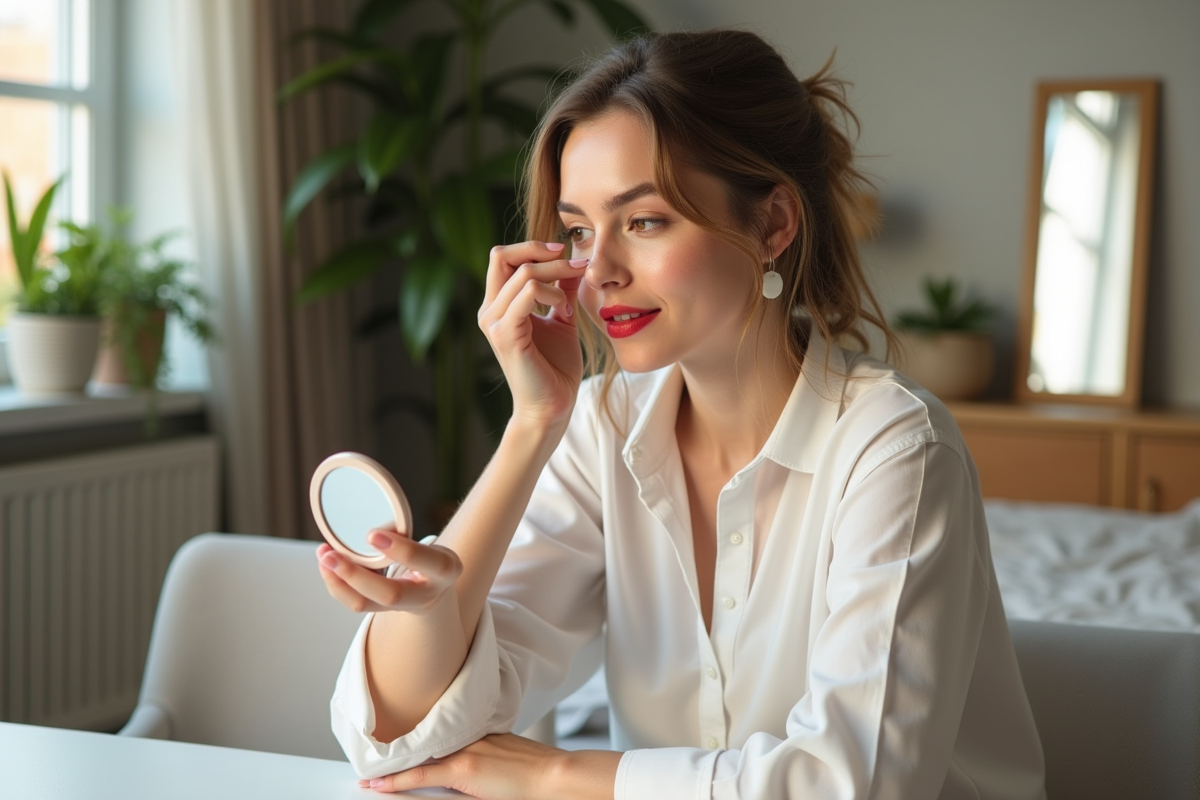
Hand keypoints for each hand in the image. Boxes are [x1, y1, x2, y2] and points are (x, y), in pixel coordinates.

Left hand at [316, 529, 461, 614]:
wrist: (435, 591)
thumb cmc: (430, 560)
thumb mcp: (429, 546)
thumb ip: (404, 540)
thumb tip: (368, 529)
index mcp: (444, 570)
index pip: (424, 560)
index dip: (399, 549)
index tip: (371, 534)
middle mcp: (426, 594)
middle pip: (390, 594)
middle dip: (356, 576)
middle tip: (330, 555)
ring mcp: (403, 607)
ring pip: (366, 603)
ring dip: (338, 582)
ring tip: (323, 557)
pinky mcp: (382, 611)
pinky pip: (356, 602)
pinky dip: (338, 584)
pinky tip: (328, 566)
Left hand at [358, 733, 620, 799]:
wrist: (557, 775)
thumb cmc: (540, 774)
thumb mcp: (510, 760)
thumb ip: (488, 760)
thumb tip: (477, 772)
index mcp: (482, 736)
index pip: (442, 740)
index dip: (419, 747)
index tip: (403, 751)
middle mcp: (470, 739)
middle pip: (426, 747)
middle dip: (401, 756)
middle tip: (377, 764)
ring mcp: (466, 752)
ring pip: (420, 759)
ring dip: (394, 769)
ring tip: (370, 775)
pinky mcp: (464, 770)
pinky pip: (422, 776)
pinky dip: (398, 781)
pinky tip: (379, 786)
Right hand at [478, 241, 587, 431]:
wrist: (552, 406)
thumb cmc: (555, 368)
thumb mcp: (561, 318)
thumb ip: (561, 290)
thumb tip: (573, 262)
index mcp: (499, 305)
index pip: (504, 257)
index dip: (533, 248)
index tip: (566, 252)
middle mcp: (489, 311)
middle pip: (501, 255)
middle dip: (539, 251)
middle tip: (573, 262)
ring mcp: (494, 323)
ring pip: (521, 273)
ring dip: (555, 274)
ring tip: (572, 296)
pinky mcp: (505, 336)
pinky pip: (525, 295)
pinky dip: (550, 294)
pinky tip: (565, 310)